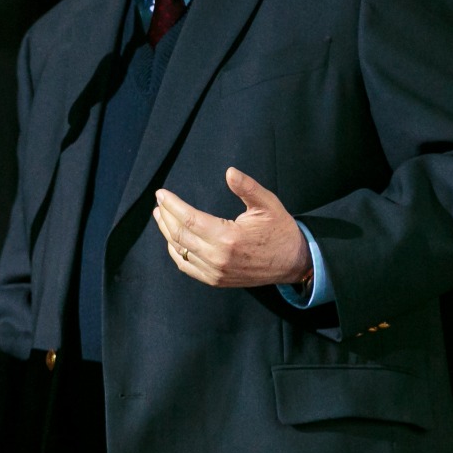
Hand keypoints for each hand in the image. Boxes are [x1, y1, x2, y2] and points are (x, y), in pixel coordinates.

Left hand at [152, 167, 311, 287]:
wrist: (294, 262)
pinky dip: (176, 252)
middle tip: (159, 203)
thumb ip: (247, 187)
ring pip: (180, 251)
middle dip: (165, 216)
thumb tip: (229, 172)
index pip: (189, 219)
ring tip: (160, 216)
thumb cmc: (280, 230)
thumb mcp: (268, 204)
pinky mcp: (216, 280)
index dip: (172, 205)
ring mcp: (216, 272)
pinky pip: (187, 267)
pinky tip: (172, 240)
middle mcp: (218, 257)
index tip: (161, 193)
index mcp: (228, 238)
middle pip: (179, 235)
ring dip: (167, 232)